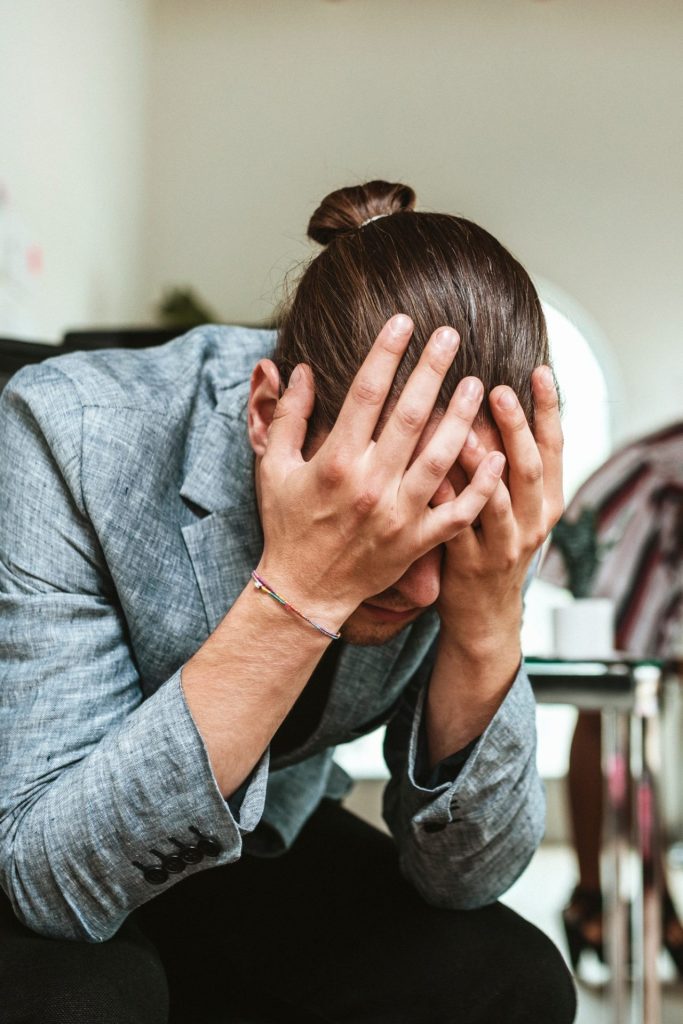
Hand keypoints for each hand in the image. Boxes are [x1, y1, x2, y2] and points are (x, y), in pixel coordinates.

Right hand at [256, 316, 506, 626]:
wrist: (304, 590)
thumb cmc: (287, 525)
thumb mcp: (272, 468)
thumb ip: (287, 417)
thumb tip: (300, 370)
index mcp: (334, 462)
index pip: (365, 394)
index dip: (386, 353)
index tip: (403, 322)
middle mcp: (370, 485)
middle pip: (409, 416)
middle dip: (432, 371)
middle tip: (451, 336)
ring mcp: (398, 515)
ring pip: (440, 458)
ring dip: (461, 418)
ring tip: (478, 384)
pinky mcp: (417, 541)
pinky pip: (457, 512)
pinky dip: (480, 486)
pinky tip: (498, 456)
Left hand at [431, 366, 563, 651]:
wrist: (485, 615)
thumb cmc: (493, 545)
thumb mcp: (515, 505)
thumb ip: (507, 461)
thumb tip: (486, 399)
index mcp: (547, 501)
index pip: (554, 447)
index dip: (549, 409)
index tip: (539, 371)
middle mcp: (532, 521)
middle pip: (528, 467)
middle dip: (516, 427)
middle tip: (497, 390)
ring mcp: (504, 545)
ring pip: (497, 500)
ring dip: (482, 464)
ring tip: (466, 432)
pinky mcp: (471, 564)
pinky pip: (458, 527)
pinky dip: (446, 499)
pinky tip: (430, 474)